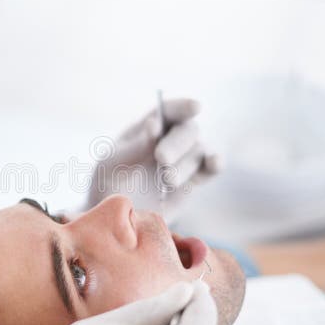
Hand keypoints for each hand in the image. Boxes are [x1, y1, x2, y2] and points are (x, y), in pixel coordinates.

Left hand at [88, 98, 219, 220]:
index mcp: (148, 128)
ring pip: (198, 151)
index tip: (194, 107)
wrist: (117, 217)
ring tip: (166, 180)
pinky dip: (214, 164)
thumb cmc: (109, 184)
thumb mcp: (112, 165)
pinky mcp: (193, 179)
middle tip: (162, 159)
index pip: (169, 110)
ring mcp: (183, 159)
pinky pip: (210, 168)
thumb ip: (134, 147)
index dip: (183, 106)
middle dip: (176, 144)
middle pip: (187, 130)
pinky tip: (214, 163)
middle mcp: (169, 139)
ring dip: (184, 165)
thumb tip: (155, 125)